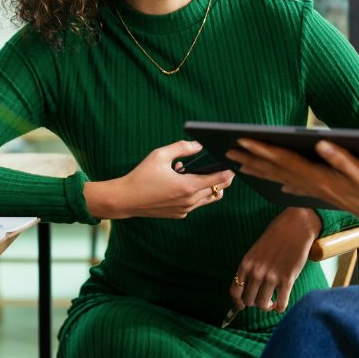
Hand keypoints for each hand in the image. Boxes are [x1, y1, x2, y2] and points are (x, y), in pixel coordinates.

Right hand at [84, 141, 234, 218]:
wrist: (125, 199)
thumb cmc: (141, 176)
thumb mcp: (160, 155)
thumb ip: (182, 148)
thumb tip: (199, 145)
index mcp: (188, 186)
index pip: (219, 179)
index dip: (229, 171)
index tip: (233, 164)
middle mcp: (190, 201)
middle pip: (217, 190)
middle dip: (222, 178)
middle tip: (223, 167)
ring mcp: (185, 210)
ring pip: (208, 199)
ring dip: (209, 187)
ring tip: (197, 174)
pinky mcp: (179, 214)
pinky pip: (195, 204)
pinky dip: (195, 193)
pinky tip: (181, 182)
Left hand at [226, 139, 358, 216]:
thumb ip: (342, 157)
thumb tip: (321, 142)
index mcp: (318, 175)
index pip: (283, 160)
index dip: (262, 149)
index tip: (241, 141)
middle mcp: (313, 184)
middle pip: (275, 169)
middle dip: (251, 159)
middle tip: (227, 151)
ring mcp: (317, 190)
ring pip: (281, 179)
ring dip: (260, 170)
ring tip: (241, 164)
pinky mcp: (324, 193)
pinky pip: (296, 188)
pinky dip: (282, 182)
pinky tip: (276, 183)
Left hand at [228, 207, 320, 313]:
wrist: (294, 228)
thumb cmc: (274, 239)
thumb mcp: (255, 252)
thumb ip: (250, 269)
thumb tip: (246, 291)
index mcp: (246, 264)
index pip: (235, 292)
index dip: (237, 303)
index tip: (242, 305)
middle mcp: (256, 272)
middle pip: (248, 301)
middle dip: (254, 303)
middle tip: (261, 299)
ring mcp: (271, 277)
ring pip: (263, 304)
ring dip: (267, 306)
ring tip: (271, 302)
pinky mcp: (287, 280)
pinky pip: (281, 304)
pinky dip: (280, 308)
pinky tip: (280, 304)